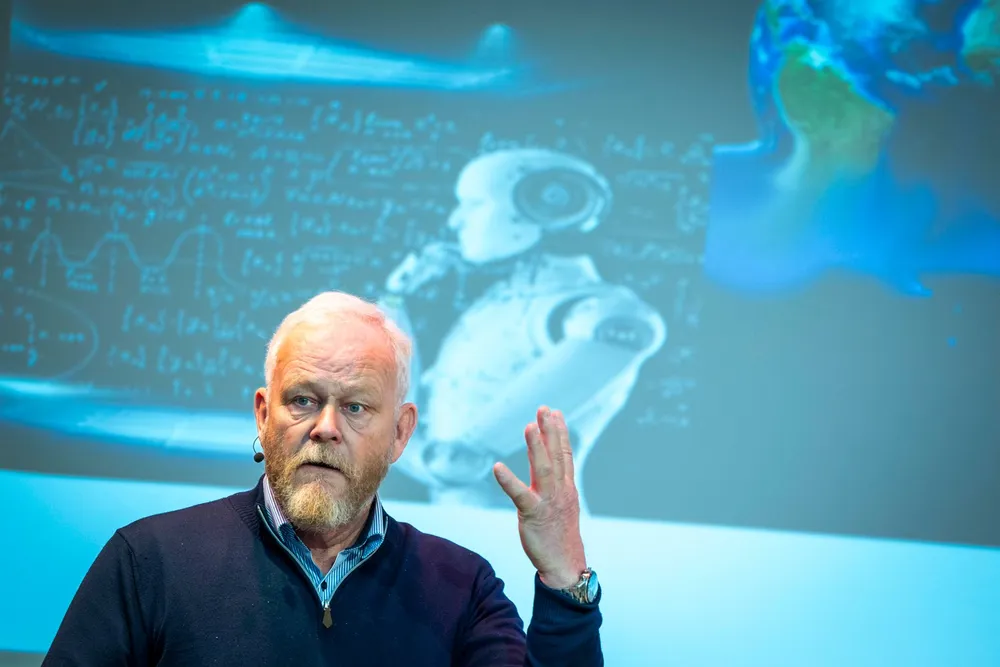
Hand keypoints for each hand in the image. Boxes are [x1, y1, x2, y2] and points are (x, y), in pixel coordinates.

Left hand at [493, 406, 587, 589]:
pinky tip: (497, 467)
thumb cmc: (560, 534)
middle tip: (544, 408)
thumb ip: (556, 483)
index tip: (555, 413)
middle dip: (550, 431)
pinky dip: (509, 480)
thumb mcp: (562, 504)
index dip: (560, 433)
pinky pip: (520, 495)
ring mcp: (548, 502)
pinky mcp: (533, 515)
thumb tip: (550, 467)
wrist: (565, 564)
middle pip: (556, 455)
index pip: (565, 455)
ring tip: (529, 426)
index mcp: (567, 487)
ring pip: (543, 469)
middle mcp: (560, 490)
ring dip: (536, 446)